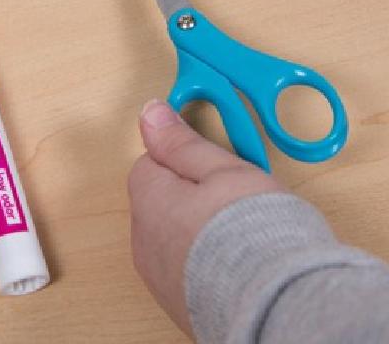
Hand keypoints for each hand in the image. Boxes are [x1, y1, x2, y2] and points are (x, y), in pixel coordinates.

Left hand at [128, 99, 282, 334]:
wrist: (274, 305)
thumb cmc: (250, 231)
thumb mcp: (222, 169)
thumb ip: (183, 142)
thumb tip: (151, 112)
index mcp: (148, 199)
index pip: (152, 162)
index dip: (186, 158)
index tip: (217, 164)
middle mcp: (143, 239)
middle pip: (162, 200)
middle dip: (194, 195)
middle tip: (236, 200)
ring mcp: (158, 274)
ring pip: (174, 236)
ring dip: (200, 230)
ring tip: (242, 234)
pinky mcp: (178, 302)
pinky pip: (187, 269)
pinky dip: (206, 262)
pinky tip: (237, 264)